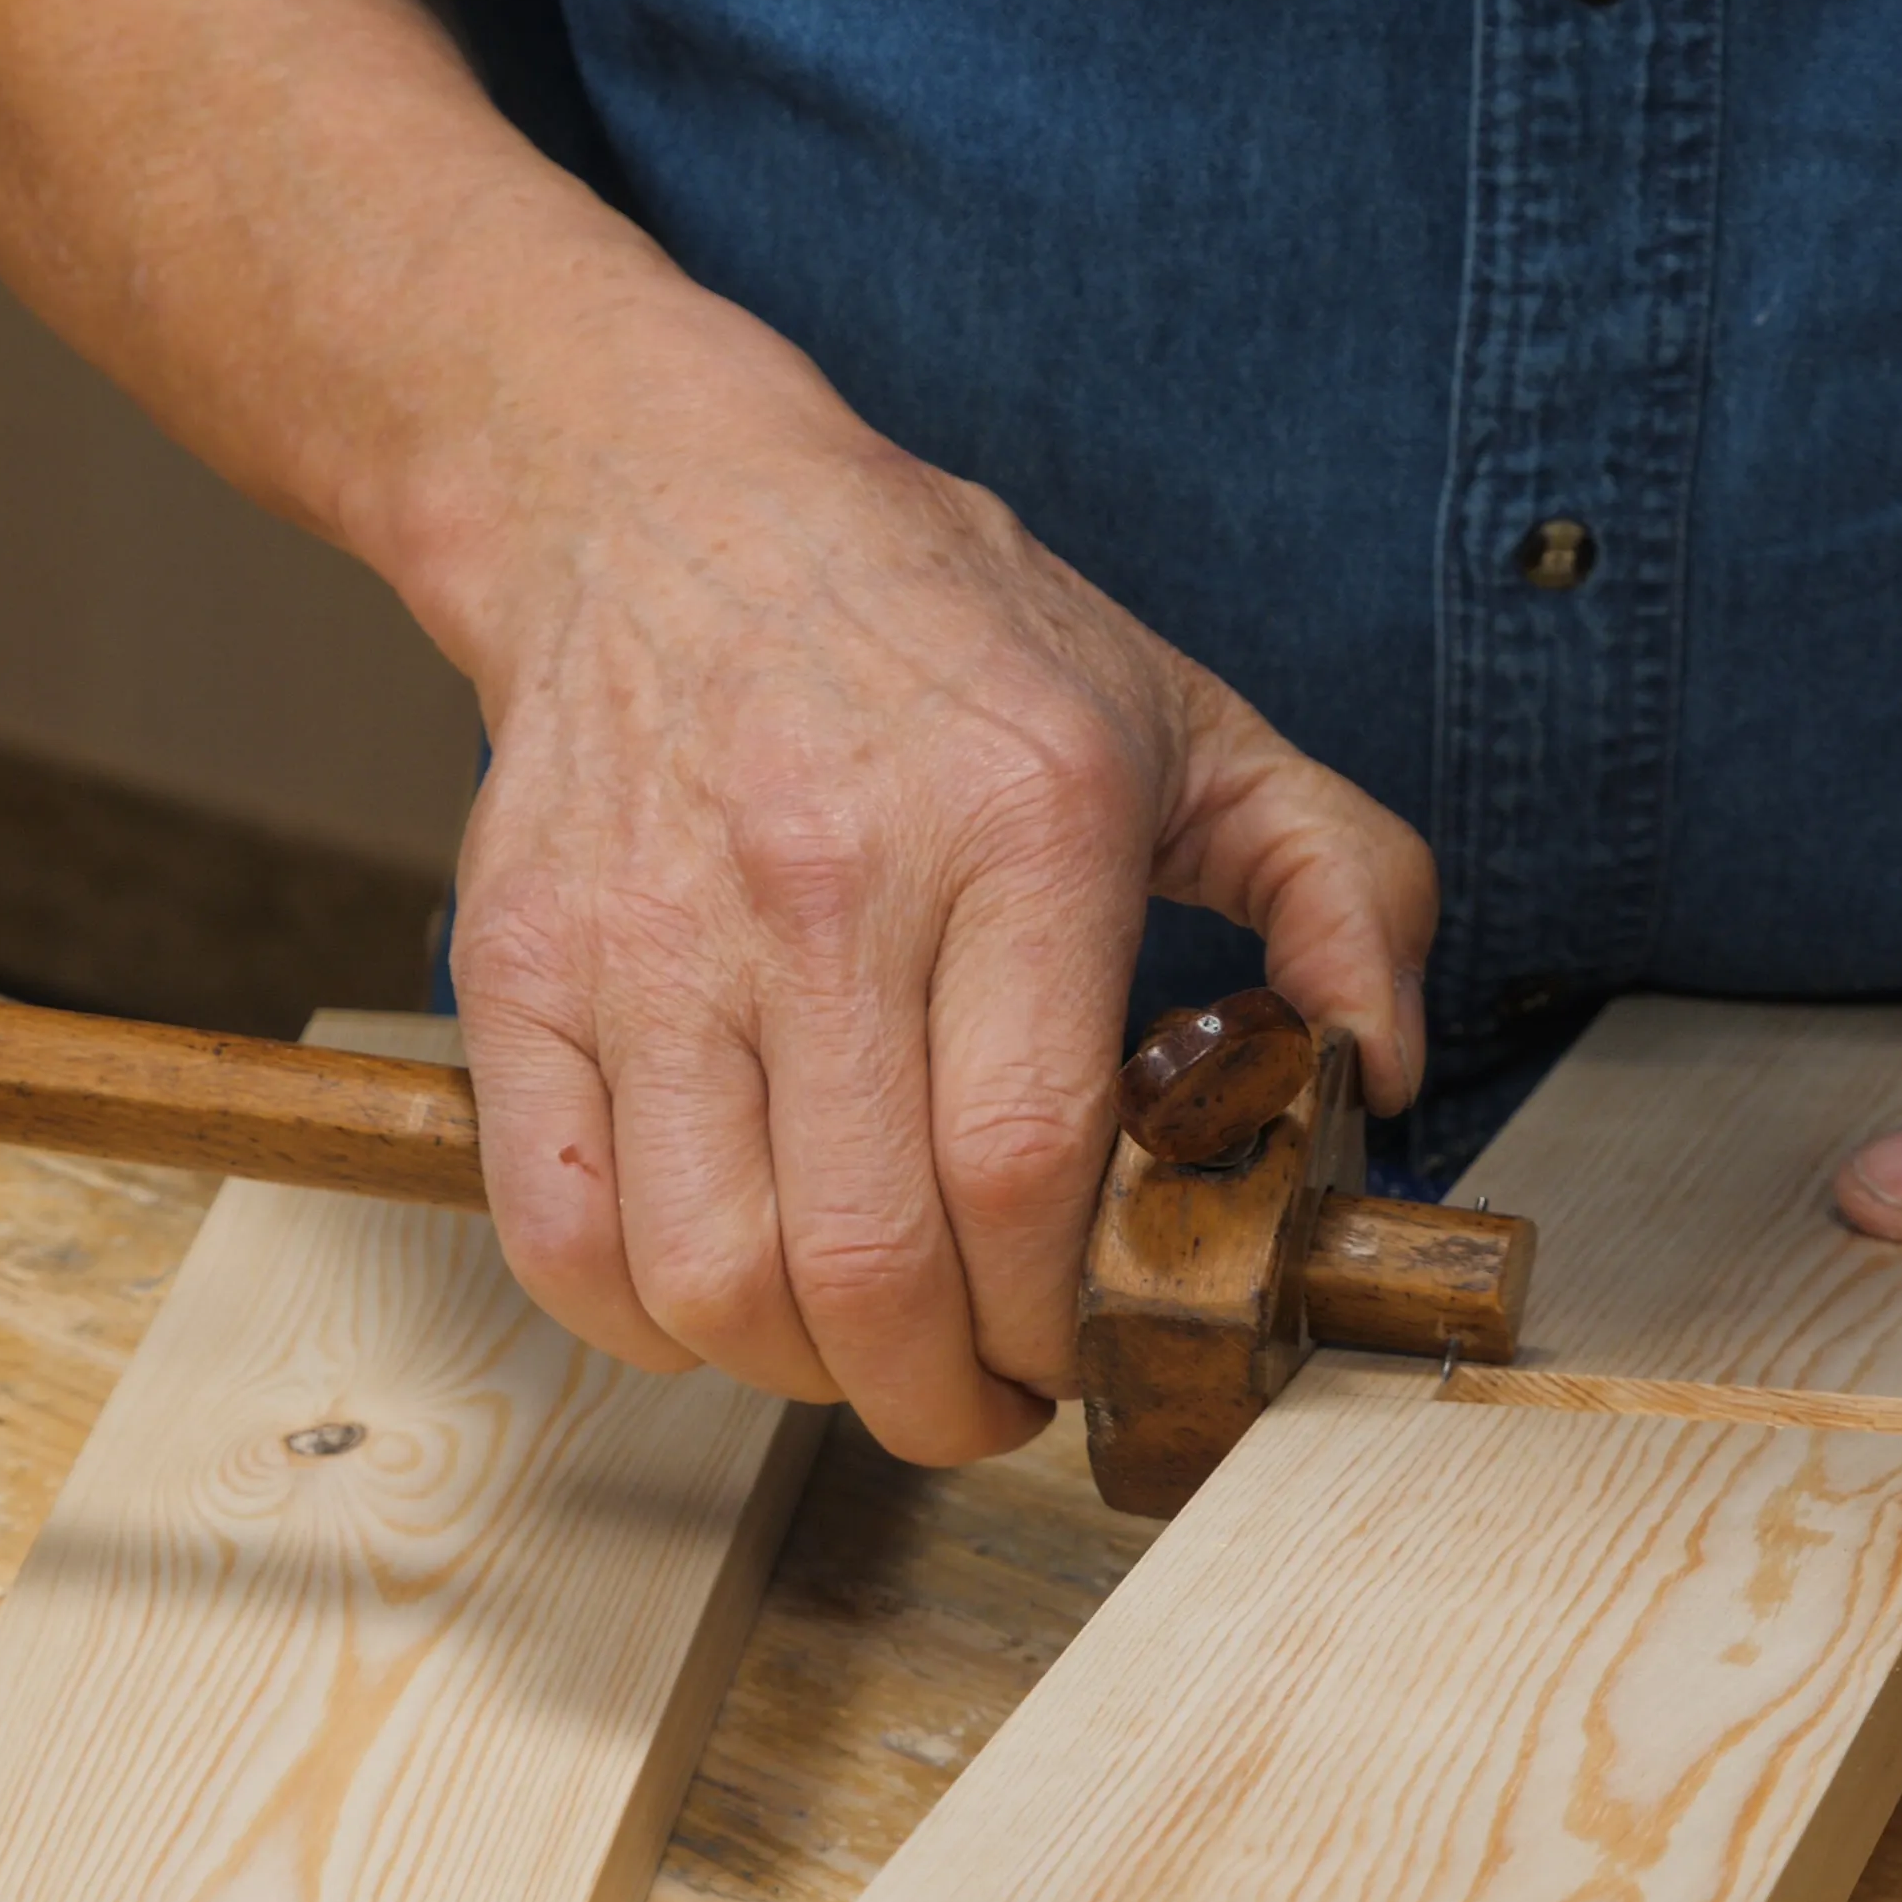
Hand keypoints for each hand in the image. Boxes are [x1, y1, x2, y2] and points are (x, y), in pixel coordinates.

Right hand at [420, 290, 1433, 1462]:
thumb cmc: (934, 628)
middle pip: (873, 1260)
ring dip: (803, 1375)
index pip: (1031, 1165)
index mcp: (1021, 825)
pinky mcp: (521, 966)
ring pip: (715, 1275)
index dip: (1058, 1318)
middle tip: (981, 1396)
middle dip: (947, 1396)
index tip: (1081, 1350)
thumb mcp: (1191, 715)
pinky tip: (720, 1291)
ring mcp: (654, 932)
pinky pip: (564, 1232)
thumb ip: (1340, 885)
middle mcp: (828, 882)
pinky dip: (641, 1322)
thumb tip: (1381, 1073)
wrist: (664, 505)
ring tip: (859, 1349)